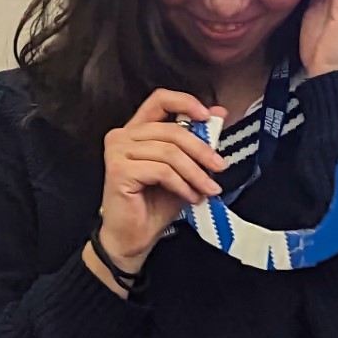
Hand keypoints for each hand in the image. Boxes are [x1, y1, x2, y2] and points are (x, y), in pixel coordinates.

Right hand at [95, 89, 227, 268]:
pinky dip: (182, 184)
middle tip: (219, 168)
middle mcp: (122, 136)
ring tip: (207, 190)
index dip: (185, 102)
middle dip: (201, 150)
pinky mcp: (118, 170)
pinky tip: (190, 197)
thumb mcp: (182, 169)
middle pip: (172, 130)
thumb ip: (195, 142)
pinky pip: (161, 171)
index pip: (160, 99)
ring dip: (195, 173)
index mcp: (137, 130)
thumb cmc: (153, 205)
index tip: (207, 117)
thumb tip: (219, 114)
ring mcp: (117, 151)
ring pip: (169, 152)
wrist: (133, 238)